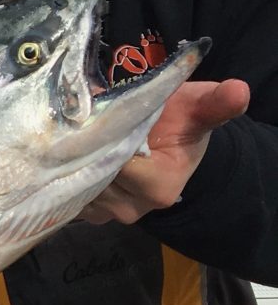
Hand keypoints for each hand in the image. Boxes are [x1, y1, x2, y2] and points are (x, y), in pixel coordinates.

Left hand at [78, 79, 247, 225]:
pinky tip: (71, 153)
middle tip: (79, 120)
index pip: (118, 163)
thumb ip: (214, 104)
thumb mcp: (199, 109)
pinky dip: (66, 173)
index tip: (98, 115)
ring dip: (72, 159)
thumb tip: (238, 91)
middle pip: (94, 175)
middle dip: (85, 148)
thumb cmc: (184, 125)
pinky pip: (69, 193)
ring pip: (78, 184)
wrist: (172, 146)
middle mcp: (133, 207)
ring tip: (75, 134)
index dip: (106, 138)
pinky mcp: (92, 212)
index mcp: (160, 185)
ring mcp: (110, 213)